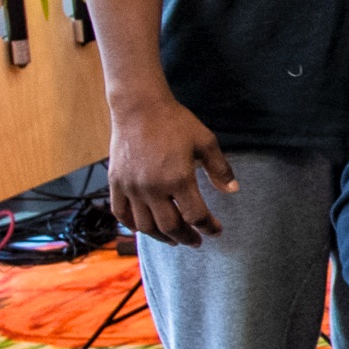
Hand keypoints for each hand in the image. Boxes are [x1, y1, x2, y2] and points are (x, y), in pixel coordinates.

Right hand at [105, 92, 237, 245]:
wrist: (139, 106)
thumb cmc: (175, 122)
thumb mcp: (205, 141)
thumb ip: (220, 168)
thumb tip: (233, 190)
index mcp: (178, 178)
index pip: (196, 215)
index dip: (209, 227)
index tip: (216, 231)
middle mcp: (153, 188)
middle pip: (171, 227)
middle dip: (186, 237)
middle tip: (196, 241)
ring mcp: (131, 187)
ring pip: (146, 226)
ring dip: (162, 237)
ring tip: (173, 239)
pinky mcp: (116, 182)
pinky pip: (121, 213)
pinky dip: (132, 225)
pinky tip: (144, 228)